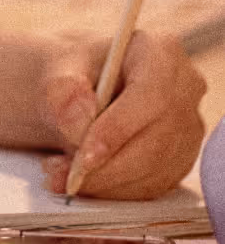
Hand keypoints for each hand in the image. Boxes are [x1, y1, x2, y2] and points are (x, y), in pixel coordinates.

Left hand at [37, 31, 206, 199]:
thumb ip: (62, 91)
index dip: (118, 129)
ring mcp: (187, 127)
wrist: (78, 89)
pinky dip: (114, 191)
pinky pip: (151, 186)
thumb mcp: (56, 70)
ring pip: (153, 169)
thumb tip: (79, 122)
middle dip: (105, 166)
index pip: (151, 95)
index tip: (84, 156)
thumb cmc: (73, 73)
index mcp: (161, 52)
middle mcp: (185, 89)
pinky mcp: (180, 159)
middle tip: (61, 174)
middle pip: (155, 140)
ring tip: (60, 175)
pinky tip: (82, 180)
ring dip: (104, 183)